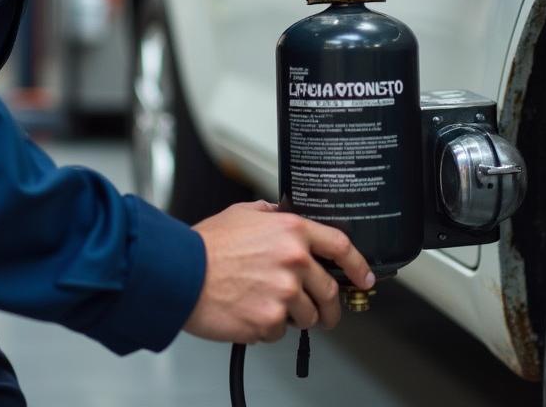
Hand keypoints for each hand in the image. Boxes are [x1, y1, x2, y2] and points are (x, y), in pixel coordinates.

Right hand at [183, 200, 374, 343]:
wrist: (181, 273)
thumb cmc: (207, 245)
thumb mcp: (243, 213)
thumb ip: (270, 214)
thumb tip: (282, 215)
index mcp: (292, 231)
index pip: (340, 246)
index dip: (358, 264)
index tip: (364, 277)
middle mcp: (294, 261)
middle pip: (330, 291)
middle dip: (331, 307)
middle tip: (325, 314)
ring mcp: (284, 293)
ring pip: (308, 317)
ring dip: (296, 317)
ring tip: (272, 308)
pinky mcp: (269, 321)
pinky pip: (280, 333)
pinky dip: (269, 329)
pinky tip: (250, 313)